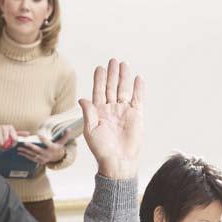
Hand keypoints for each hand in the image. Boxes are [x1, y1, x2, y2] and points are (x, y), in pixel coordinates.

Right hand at [0, 125, 28, 149]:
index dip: (12, 145)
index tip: (10, 146)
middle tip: (3, 148)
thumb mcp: (11, 133)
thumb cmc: (2, 133)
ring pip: (1, 142)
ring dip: (0, 146)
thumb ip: (19, 134)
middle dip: (5, 146)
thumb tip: (28, 134)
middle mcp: (5, 127)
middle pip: (8, 141)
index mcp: (11, 127)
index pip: (15, 139)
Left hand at [17, 129, 70, 164]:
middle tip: (25, 143)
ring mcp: (43, 158)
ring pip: (33, 155)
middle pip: (38, 150)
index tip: (39, 135)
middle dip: (31, 147)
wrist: (57, 157)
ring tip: (19, 148)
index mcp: (52, 148)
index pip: (48, 143)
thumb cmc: (58, 147)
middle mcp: (47, 154)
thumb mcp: (62, 141)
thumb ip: (65, 135)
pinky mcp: (39, 161)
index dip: (43, 139)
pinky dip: (25, 155)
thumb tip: (69, 129)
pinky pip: (31, 158)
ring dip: (25, 152)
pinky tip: (20, 153)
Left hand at [79, 58, 143, 178]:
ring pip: (124, 90)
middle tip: (112, 61)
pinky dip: (138, 89)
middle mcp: (111, 110)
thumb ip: (88, 113)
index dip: (99, 80)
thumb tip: (82, 98)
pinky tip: (138, 78)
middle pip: (111, 88)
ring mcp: (123, 112)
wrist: (118, 160)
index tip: (100, 68)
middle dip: (112, 75)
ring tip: (123, 64)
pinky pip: (138, 99)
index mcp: (98, 112)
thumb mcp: (90, 130)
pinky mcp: (136, 116)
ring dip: (124, 78)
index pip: (98, 92)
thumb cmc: (101, 149)